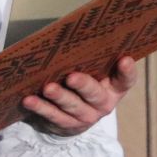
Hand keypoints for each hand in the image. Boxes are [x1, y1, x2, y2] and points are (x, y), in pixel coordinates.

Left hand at [21, 56, 138, 136]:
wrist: (73, 117)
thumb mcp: (94, 73)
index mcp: (114, 88)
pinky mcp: (67, 125)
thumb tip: (77, 31)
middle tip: (71, 76)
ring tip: (48, 88)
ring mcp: (86, 117)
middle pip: (95, 95)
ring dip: (59, 97)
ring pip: (72, 106)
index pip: (126, 80)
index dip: (127, 71)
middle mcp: (103, 104)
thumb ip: (92, 58)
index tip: (124, 59)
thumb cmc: (84, 84)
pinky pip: (53, 116)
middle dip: (83, 85)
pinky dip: (41, 108)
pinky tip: (29, 100)